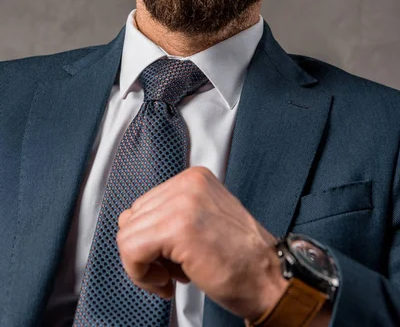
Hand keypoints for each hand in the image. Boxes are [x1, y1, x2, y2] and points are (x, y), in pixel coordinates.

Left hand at [117, 166, 287, 320]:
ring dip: (144, 266)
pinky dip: (141, 275)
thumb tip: (129, 223)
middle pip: (133, 218)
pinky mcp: (177, 227)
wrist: (270, 279)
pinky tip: (168, 283)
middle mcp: (187, 183)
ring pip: (128, 235)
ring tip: (172, 276)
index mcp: (194, 178)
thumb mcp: (203, 220)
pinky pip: (131, 251)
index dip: (151, 239)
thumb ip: (170, 214)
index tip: (171, 258)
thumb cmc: (240, 260)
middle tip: (172, 271)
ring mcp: (182, 201)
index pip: (144, 205)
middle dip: (146, 251)